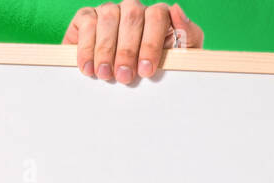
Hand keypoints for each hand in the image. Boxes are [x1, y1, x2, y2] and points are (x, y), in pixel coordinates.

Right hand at [62, 1, 203, 82]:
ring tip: (105, 74)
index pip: (156, 16)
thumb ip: (188, 34)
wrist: (126, 81)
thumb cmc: (154, 68)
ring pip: (108, 18)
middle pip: (132, 17)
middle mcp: (133, 9)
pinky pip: (86, 23)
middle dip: (127, 50)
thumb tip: (177, 10)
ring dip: (106, 49)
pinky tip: (88, 68)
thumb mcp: (180, 55)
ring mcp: (110, 11)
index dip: (151, 43)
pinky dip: (86, 47)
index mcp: (157, 15)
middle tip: (124, 77)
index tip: (146, 70)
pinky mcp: (87, 17)